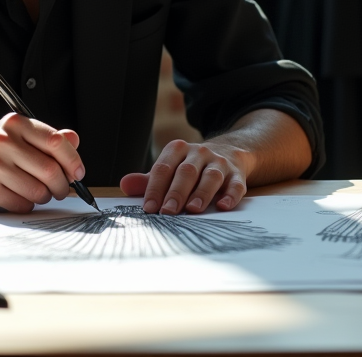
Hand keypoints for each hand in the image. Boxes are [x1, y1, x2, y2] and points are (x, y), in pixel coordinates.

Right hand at [0, 113, 83, 212]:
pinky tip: (16, 197)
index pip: (55, 142)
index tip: (78, 173)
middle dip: (61, 185)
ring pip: (39, 190)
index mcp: (15, 124)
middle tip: (60, 189)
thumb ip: (47, 139)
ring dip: (44, 197)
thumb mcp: (19, 138)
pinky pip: (23, 204)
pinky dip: (26, 205)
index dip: (73, 160)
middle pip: (50, 169)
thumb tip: (74, 140)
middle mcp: (2, 140)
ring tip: (36, 193)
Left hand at [119, 139, 248, 214]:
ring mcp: (219, 162)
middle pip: (186, 172)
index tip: (149, 208)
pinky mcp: (237, 174)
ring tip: (193, 209)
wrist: (227, 153)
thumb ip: (147, 180)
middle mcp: (199, 153)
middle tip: (168, 212)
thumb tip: (124, 185)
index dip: (155, 188)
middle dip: (176, 193)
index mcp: (177, 150)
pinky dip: (230, 195)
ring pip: (210, 176)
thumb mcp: (168, 169)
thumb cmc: (190, 168)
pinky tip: (224, 206)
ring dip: (202, 193)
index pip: (163, 168)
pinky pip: (235, 184)